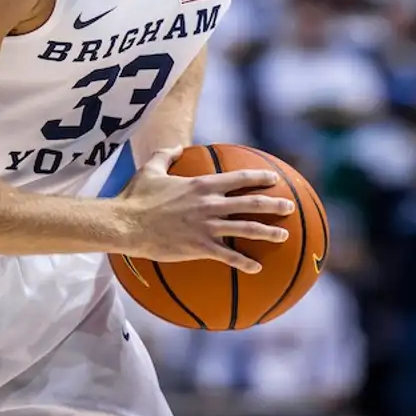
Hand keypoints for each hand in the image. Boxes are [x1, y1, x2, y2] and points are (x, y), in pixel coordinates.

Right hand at [115, 147, 293, 273]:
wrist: (125, 224)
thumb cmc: (135, 198)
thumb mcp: (150, 170)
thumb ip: (165, 155)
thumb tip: (177, 146)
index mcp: (202, 185)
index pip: (239, 178)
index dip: (259, 177)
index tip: (274, 178)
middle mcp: (210, 204)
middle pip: (251, 203)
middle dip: (274, 204)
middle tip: (289, 207)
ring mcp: (207, 226)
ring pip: (246, 229)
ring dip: (268, 233)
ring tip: (284, 237)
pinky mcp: (200, 247)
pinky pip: (228, 256)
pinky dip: (245, 263)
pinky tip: (257, 269)